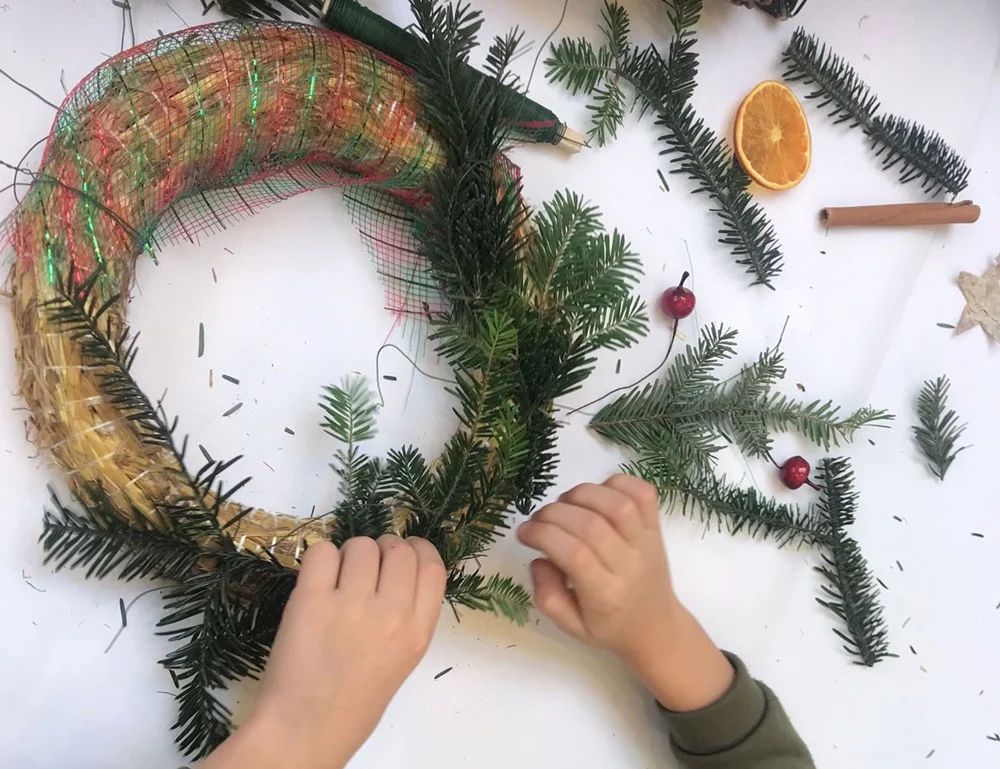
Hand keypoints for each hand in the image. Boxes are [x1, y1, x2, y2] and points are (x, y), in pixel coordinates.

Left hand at [206, 536, 446, 768]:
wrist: (304, 731)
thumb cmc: (354, 702)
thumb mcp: (402, 660)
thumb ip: (408, 615)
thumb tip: (397, 569)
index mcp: (417, 632)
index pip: (432, 566)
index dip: (417, 549)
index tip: (403, 551)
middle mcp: (391, 614)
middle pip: (398, 549)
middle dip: (383, 549)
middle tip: (365, 567)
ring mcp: (351, 605)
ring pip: (360, 546)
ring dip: (350, 554)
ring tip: (338, 580)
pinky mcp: (311, 601)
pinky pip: (323, 552)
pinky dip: (320, 559)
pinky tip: (317, 582)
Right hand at [518, 474, 733, 711]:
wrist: (656, 627)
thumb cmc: (609, 626)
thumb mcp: (571, 627)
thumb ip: (547, 596)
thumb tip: (539, 558)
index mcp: (606, 596)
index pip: (575, 555)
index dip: (543, 535)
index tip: (524, 533)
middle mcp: (630, 566)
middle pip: (592, 526)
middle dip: (554, 514)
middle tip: (538, 520)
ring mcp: (647, 543)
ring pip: (618, 504)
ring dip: (582, 494)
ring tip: (565, 504)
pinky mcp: (656, 527)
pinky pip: (642, 494)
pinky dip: (617, 483)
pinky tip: (597, 494)